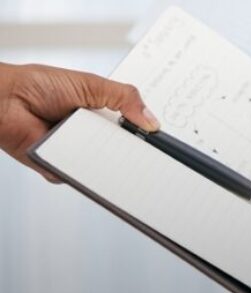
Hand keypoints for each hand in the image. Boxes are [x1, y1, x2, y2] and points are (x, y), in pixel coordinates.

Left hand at [0, 61, 158, 181]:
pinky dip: (89, 177)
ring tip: (130, 164)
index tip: (163, 140)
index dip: (146, 134)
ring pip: (106, 169)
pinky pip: (83, 179)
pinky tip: (95, 169)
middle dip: (138, 155)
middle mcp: (90, 136)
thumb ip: (124, 98)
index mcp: (100, 115)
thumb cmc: (38, 86)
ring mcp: (77, 154)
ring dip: (116, 167)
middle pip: (123, 152)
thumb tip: (152, 121)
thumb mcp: (91, 84)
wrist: (4, 101)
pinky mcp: (62, 169)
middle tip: (156, 157)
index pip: (131, 129)